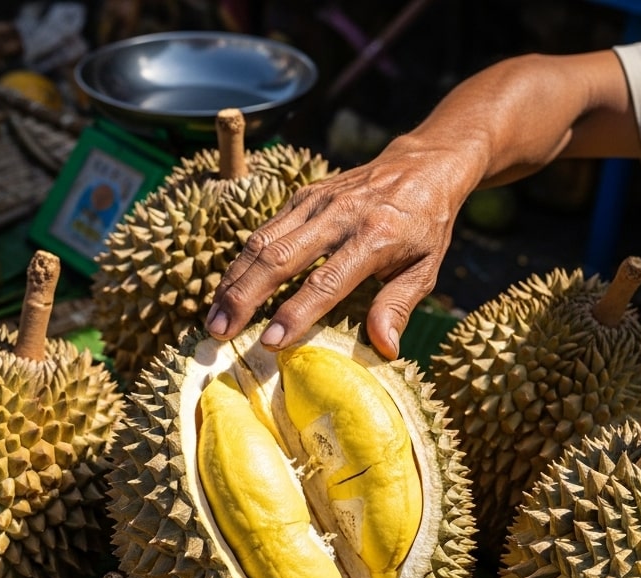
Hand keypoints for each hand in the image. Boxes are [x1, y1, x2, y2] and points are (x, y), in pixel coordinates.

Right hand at [205, 138, 474, 358]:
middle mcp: (340, 215)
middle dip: (245, 297)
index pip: (326, 281)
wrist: (423, 165)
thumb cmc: (426, 227)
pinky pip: (264, 230)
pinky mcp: (303, 196)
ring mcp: (317, 202)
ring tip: (214, 318)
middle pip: (280, 258)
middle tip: (220, 332)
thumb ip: (399, 306)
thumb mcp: (426, 270)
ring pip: (263, 242)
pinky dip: (242, 261)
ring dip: (234, 281)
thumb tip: (384, 348)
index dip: (296, 312)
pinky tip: (227, 288)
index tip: (271, 342)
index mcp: (374, 238)